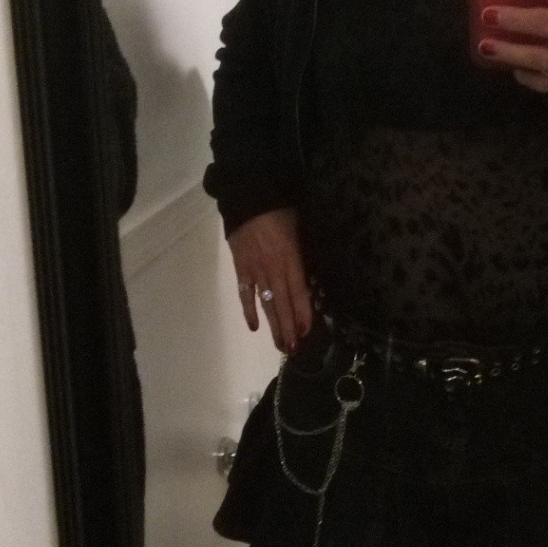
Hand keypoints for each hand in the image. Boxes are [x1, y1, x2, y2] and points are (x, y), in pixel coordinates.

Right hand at [227, 207, 311, 351]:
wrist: (248, 197)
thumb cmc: (279, 210)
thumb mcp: (299, 230)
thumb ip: (301, 255)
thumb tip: (306, 278)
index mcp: (290, 259)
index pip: (299, 292)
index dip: (303, 314)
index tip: (306, 332)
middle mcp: (274, 269)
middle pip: (283, 304)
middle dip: (289, 328)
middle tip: (293, 349)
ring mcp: (255, 271)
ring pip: (267, 303)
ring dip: (274, 325)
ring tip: (280, 345)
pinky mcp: (241, 268)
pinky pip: (245, 293)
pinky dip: (249, 310)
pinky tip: (254, 326)